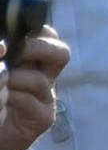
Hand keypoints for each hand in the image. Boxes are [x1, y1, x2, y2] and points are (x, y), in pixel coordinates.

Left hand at [0, 27, 68, 149]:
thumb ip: (1, 59)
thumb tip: (1, 46)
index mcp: (34, 62)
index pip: (48, 36)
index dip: (37, 30)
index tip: (12, 35)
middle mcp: (45, 77)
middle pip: (60, 53)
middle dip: (36, 48)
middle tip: (9, 52)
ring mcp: (46, 99)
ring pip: (39, 80)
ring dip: (11, 79)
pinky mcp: (43, 119)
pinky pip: (30, 103)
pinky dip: (11, 98)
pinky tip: (1, 102)